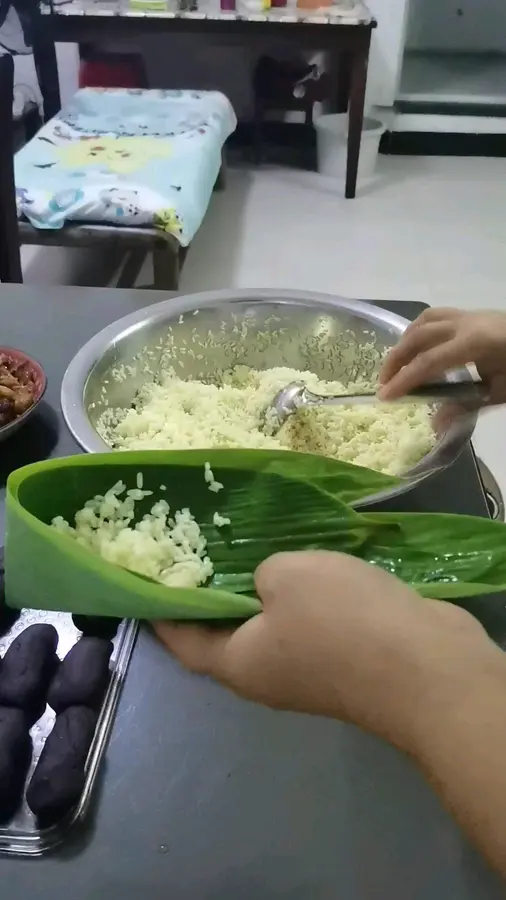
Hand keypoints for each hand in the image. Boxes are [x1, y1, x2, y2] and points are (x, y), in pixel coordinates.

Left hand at [154, 551, 494, 752]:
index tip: (149, 579)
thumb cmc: (338, 621)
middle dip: (214, 592)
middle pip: (226, 633)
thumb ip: (259, 571)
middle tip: (206, 545)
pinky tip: (310, 561)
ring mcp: (310, 672)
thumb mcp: (284, 575)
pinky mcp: (347, 661)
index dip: (160, 611)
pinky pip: (311, 622)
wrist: (423, 665)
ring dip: (264, 590)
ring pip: (273, 625)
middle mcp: (267, 676)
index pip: (181, 640)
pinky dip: (303, 594)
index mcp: (238, 664)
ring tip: (255, 544)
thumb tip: (269, 582)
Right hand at [378, 308, 505, 402]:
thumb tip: (435, 423)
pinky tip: (417, 348)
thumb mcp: (502, 392)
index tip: (384, 397)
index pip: (428, 362)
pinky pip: (436, 316)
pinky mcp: (471, 314)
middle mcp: (466, 323)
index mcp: (475, 343)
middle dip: (396, 361)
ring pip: (423, 322)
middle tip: (384, 384)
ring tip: (397, 366)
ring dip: (404, 343)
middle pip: (417, 338)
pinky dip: (419, 331)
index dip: (404, 380)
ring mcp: (468, 314)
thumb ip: (467, 405)